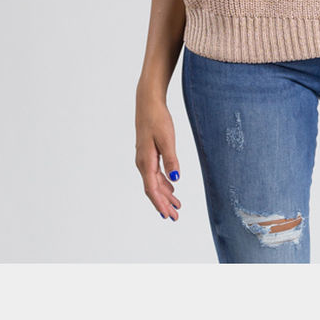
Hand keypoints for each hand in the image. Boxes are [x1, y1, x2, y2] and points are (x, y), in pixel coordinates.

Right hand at [134, 90, 182, 220]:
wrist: (148, 103)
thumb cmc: (157, 119)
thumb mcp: (167, 140)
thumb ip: (171, 160)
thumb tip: (175, 180)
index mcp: (146, 161)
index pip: (152, 189)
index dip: (159, 203)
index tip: (167, 215)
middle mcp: (142, 163)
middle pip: (153, 189)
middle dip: (164, 204)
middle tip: (175, 217)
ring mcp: (144, 158)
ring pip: (154, 182)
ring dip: (165, 195)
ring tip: (177, 206)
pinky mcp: (148, 153)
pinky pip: (155, 174)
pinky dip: (163, 183)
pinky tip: (172, 187)